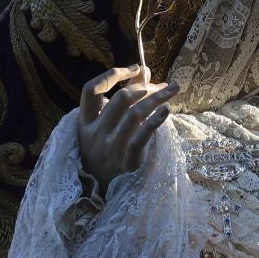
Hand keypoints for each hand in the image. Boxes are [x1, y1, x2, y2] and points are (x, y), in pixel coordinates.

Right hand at [78, 65, 177, 191]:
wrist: (102, 189)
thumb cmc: (105, 150)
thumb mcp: (104, 126)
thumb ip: (121, 98)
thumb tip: (142, 71)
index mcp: (86, 121)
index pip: (91, 89)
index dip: (112, 75)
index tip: (136, 68)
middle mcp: (96, 132)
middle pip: (121, 99)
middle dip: (145, 87)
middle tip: (163, 85)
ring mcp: (111, 147)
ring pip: (135, 114)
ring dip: (157, 98)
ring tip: (172, 90)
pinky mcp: (127, 160)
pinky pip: (142, 136)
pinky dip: (156, 120)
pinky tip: (167, 110)